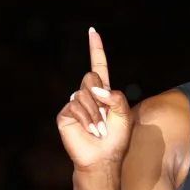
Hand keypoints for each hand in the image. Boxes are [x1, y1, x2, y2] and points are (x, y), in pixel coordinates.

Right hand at [57, 28, 132, 170]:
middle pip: (91, 77)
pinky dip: (87, 118)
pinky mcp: (65, 114)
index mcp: (103, 92)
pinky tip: (91, 131)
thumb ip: (116, 97)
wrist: (103, 158)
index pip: (98, 66)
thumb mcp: (124, 114)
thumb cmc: (116, 139)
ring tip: (100, 129)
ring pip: (84, 93)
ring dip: (96, 113)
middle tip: (106, 117)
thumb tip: (96, 89)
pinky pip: (75, 105)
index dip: (96, 49)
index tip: (92, 31)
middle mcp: (87, 94)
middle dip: (101, 96)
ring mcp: (74, 103)